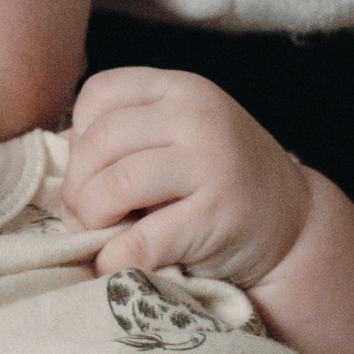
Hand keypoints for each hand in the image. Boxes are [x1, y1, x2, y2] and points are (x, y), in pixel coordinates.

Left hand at [61, 68, 313, 288]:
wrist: (293, 225)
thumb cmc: (218, 181)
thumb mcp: (180, 137)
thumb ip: (129, 134)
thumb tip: (60, 152)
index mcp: (182, 90)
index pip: (100, 93)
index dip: (80, 134)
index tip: (93, 169)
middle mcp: (198, 116)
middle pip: (99, 143)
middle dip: (77, 186)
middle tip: (83, 215)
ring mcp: (211, 164)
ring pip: (113, 187)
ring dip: (91, 220)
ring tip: (101, 234)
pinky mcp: (216, 217)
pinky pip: (139, 241)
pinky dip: (113, 259)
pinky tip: (117, 263)